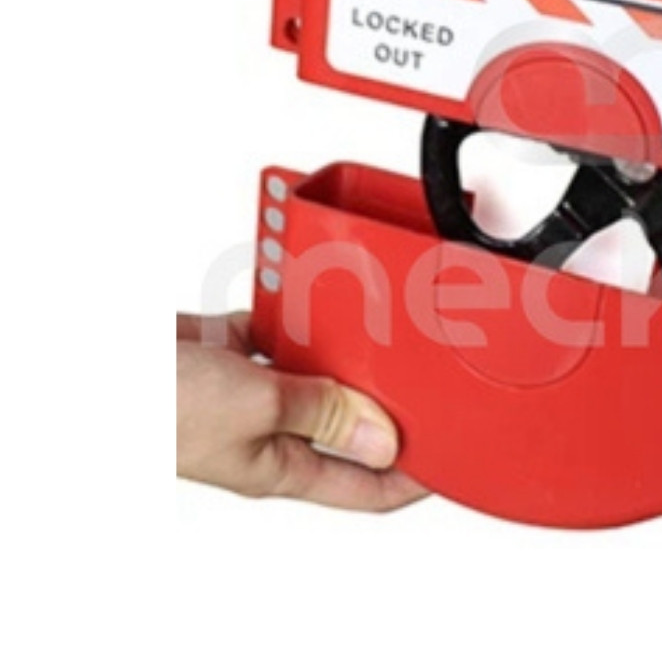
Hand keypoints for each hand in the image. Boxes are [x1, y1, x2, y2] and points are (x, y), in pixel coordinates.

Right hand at [177, 312, 426, 511]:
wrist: (84, 370)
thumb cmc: (152, 407)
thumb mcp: (258, 408)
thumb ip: (323, 414)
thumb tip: (384, 439)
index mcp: (277, 467)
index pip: (364, 488)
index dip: (411, 478)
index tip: (449, 457)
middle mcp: (264, 434)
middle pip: (344, 423)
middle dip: (384, 402)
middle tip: (423, 375)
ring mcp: (243, 394)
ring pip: (312, 375)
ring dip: (340, 353)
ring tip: (374, 331)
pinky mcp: (222, 355)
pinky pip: (275, 337)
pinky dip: (295, 319)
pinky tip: (311, 301)